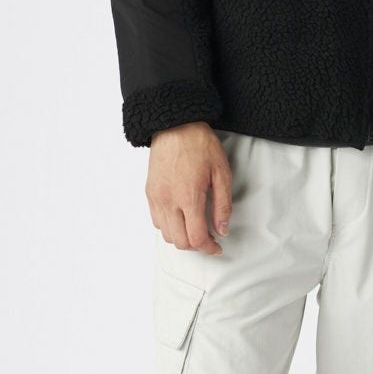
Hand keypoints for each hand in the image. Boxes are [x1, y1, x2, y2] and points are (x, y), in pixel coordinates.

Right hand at [146, 122, 232, 254]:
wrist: (175, 125)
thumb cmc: (200, 145)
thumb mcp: (222, 172)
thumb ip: (223, 205)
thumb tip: (222, 229)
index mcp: (189, 197)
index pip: (196, 238)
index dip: (208, 248)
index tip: (217, 247)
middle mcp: (169, 201)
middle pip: (179, 242)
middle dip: (196, 246)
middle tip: (208, 239)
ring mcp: (156, 198)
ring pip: (166, 235)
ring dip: (181, 237)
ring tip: (195, 228)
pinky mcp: (149, 192)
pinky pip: (156, 221)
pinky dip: (169, 226)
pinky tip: (181, 217)